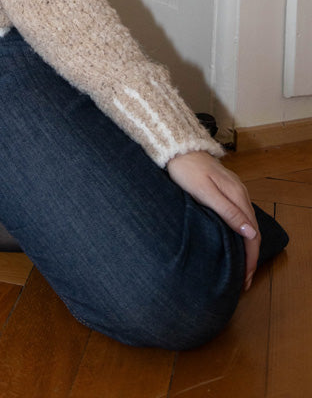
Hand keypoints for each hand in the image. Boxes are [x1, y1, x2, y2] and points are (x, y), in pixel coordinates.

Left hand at [167, 150, 259, 289]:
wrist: (176, 148)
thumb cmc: (186, 170)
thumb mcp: (205, 193)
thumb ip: (227, 211)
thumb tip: (250, 233)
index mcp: (237, 195)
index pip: (252, 233)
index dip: (250, 258)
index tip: (245, 278)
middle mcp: (240, 193)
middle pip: (252, 230)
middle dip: (250, 256)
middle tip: (243, 280)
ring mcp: (234, 190)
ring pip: (246, 223)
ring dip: (246, 246)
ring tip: (240, 266)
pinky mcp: (225, 189)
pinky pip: (239, 215)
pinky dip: (239, 233)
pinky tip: (233, 241)